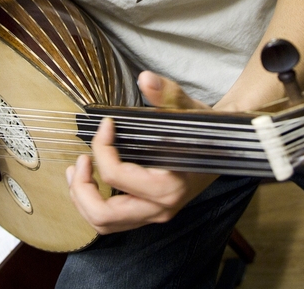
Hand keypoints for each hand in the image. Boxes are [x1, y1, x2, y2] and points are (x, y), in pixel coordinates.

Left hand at [65, 72, 216, 233]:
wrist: (225, 148)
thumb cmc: (206, 129)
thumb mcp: (188, 108)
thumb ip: (167, 94)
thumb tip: (146, 79)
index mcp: (168, 185)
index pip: (116, 175)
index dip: (101, 147)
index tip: (106, 124)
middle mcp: (160, 207)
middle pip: (103, 215)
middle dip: (81, 188)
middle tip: (81, 159)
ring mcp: (154, 213)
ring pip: (104, 224)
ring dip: (82, 199)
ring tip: (77, 169)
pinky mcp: (149, 212)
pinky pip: (112, 220)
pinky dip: (92, 203)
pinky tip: (89, 178)